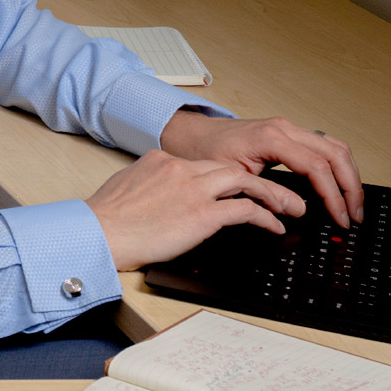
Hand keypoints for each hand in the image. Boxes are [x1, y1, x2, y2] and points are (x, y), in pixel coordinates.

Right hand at [86, 150, 303, 270]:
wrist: (99, 230)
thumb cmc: (107, 218)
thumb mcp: (128, 187)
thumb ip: (150, 184)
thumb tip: (161, 194)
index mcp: (162, 160)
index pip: (203, 164)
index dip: (227, 176)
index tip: (241, 187)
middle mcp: (181, 168)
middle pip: (230, 168)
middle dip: (258, 180)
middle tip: (279, 193)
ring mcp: (193, 190)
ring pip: (245, 182)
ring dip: (272, 194)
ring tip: (291, 206)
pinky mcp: (202, 214)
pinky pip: (245, 211)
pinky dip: (265, 217)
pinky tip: (275, 226)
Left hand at [160, 111, 364, 228]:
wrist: (191, 134)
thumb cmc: (205, 153)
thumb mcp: (232, 178)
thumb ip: (265, 194)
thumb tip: (298, 210)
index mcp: (271, 138)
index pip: (317, 167)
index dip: (334, 196)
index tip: (341, 218)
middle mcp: (284, 128)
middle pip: (335, 154)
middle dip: (351, 186)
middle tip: (355, 216)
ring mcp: (288, 128)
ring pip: (335, 146)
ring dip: (350, 175)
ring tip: (353, 204)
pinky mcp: (289, 133)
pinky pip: (324, 145)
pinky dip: (338, 165)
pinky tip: (341, 185)